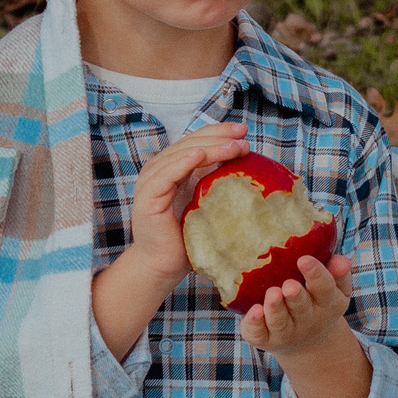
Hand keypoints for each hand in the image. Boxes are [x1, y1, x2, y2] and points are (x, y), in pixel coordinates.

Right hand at [116, 121, 247, 283]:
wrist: (165, 266)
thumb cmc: (188, 238)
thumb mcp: (208, 203)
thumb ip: (218, 181)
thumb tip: (249, 165)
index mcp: (175, 167)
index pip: (197, 141)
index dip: (219, 132)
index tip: (244, 131)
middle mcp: (160, 169)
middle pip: (191, 143)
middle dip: (219, 137)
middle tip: (243, 136)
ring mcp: (151, 181)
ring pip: (181, 155)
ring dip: (209, 148)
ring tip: (234, 147)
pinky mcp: (147, 197)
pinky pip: (166, 174)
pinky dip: (183, 162)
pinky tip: (200, 154)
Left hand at [238, 252, 354, 353]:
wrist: (306, 341)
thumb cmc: (318, 301)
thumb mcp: (336, 289)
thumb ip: (339, 273)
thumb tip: (341, 260)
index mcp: (327, 304)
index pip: (325, 289)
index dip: (316, 275)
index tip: (304, 259)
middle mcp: (307, 320)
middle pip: (302, 308)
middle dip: (296, 297)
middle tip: (290, 285)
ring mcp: (286, 332)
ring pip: (280, 322)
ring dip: (275, 308)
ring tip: (273, 294)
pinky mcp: (265, 339)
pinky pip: (259, 334)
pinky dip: (255, 324)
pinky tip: (254, 311)